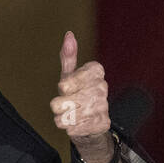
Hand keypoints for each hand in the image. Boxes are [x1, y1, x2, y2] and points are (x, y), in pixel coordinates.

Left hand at [50, 31, 113, 162]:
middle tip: (60, 105)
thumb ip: (69, 56)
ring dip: (64, 118)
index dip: (67, 85)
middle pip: (70, 99)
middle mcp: (102, 87)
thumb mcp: (70, 75)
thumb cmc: (76, 94)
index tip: (64, 88)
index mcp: (95, 71)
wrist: (89, 122)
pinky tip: (76, 124)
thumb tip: (69, 34)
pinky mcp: (102, 123)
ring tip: (67, 116)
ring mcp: (104, 106)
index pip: (74, 79)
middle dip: (60, 105)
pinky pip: (77, 128)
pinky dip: (72, 128)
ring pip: (72, 115)